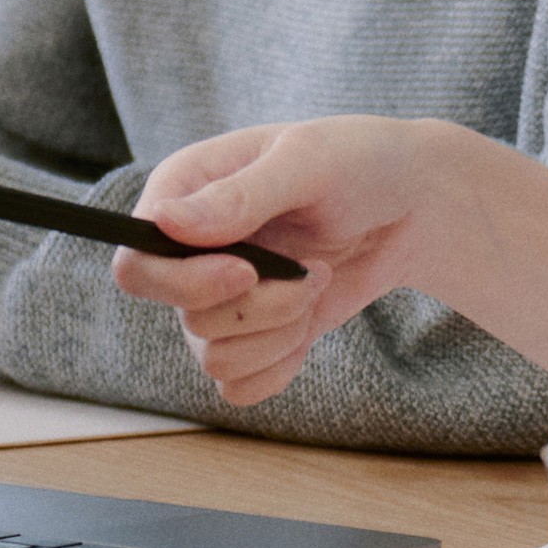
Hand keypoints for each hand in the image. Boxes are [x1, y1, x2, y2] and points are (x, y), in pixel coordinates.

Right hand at [113, 116, 468, 403]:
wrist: (410, 207)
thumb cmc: (359, 163)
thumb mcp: (308, 162)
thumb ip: (240, 195)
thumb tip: (164, 222)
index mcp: (182, 192)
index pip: (136, 264)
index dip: (184, 283)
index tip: (248, 272)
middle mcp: (187, 250)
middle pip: (186, 316)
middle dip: (261, 307)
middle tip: (313, 271)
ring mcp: (215, 297)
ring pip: (214, 358)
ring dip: (280, 332)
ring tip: (318, 282)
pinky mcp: (248, 335)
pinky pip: (239, 385)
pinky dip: (280, 366)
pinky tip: (310, 325)